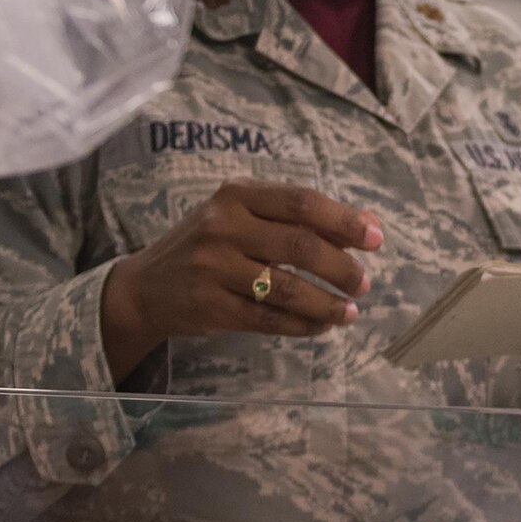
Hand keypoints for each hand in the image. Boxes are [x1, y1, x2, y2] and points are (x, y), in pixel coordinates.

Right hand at [101, 180, 380, 382]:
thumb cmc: (209, 245)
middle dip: (341, 267)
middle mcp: (222, 226)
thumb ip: (299, 217)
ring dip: (327, 303)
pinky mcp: (209, 307)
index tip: (375, 239)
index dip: (344, 221)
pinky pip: (268, 318)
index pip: (301, 202)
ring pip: (287, 288)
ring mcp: (212, 268)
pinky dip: (302, 325)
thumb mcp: (244, 217)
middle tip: (364, 283)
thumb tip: (368, 223)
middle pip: (299, 246)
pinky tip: (322, 326)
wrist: (144, 287)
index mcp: (236, 195)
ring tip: (351, 311)